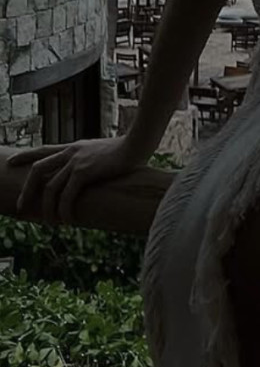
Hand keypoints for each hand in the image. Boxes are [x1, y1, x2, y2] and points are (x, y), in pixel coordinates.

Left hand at [7, 137, 147, 225]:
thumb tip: (95, 173)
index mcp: (74, 147)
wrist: (139, 143)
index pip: (43, 149)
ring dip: (48, 209)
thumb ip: (95, 161)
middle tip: (22, 208)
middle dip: (27, 190)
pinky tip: (68, 220)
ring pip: (50, 188)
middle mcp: (71, 152)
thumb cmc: (130, 150)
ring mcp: (76, 161)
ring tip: (52, 223)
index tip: (10, 163)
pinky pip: (67, 195)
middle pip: (38, 170)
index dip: (25, 156)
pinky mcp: (85, 172)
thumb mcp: (105, 153)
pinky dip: (64, 209)